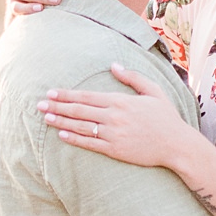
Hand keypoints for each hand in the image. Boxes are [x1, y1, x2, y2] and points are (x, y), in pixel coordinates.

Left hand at [39, 64, 193, 168]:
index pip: (87, 96)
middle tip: (38, 104)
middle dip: (57, 106)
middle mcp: (114, 117)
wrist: (176, 144)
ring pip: (80, 126)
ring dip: (60, 121)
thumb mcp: (153, 90)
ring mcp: (113, 134)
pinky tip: (61, 134)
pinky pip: (90, 143)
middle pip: (79, 110)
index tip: (51, 92)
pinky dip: (74, 139)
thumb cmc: (166, 117)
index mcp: (120, 101)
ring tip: (45, 118)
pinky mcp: (115, 150)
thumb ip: (132, 77)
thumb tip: (114, 65)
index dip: (66, 94)